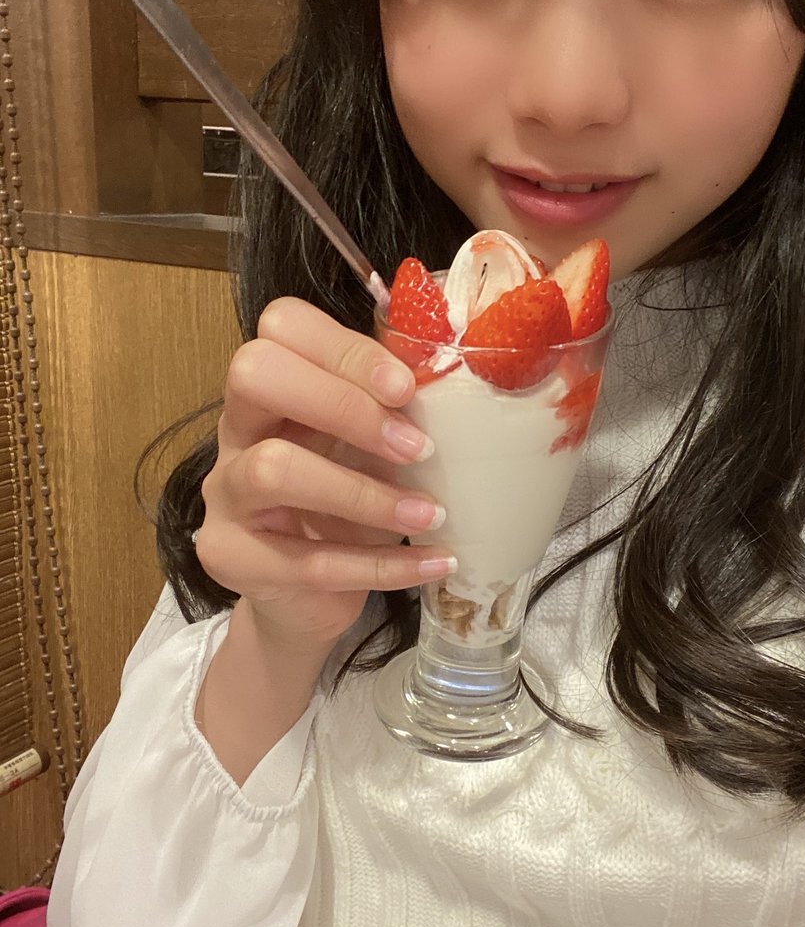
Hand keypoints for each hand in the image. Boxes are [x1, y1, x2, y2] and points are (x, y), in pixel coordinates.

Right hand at [195, 296, 452, 659]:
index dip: (346, 348)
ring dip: (366, 494)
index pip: (282, 326)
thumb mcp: (371, 452)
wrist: (308, 599)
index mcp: (274, 389)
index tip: (407, 389)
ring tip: (432, 514)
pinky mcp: (233, 560)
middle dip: (343, 404)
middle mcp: (237, 431)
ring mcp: (226, 497)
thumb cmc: (346, 509)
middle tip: (416, 447)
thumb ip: (394, 413)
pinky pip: (308, 562)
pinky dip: (384, 565)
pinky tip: (437, 562)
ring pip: (274, 469)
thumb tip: (455, 381)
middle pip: (255, 374)